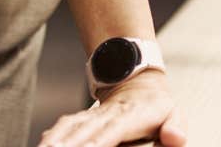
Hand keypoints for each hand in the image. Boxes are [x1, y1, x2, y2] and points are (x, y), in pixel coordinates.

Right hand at [35, 70, 186, 146]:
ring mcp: (94, 114)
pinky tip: (44, 144)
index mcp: (132, 115)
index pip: (114, 130)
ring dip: (57, 140)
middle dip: (70, 144)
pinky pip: (66, 125)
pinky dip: (53, 134)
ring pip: (72, 127)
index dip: (100, 140)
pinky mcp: (84, 118)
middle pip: (86, 131)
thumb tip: (175, 138)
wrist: (138, 79)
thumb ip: (176, 127)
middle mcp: (109, 113)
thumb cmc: (157, 107)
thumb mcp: (174, 114)